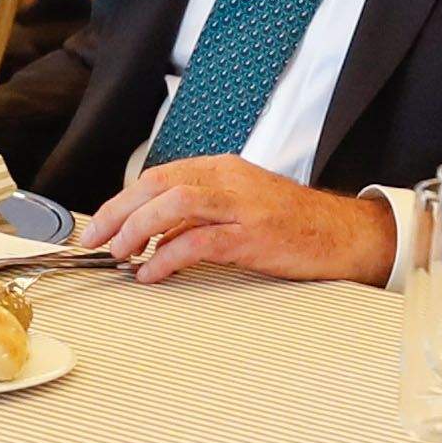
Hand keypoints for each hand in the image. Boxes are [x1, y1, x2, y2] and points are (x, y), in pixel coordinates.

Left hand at [79, 156, 399, 283]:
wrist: (344, 234)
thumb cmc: (294, 224)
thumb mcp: (240, 207)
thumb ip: (199, 216)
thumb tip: (155, 236)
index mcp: (223, 169)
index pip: (159, 176)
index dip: (124, 199)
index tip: (102, 223)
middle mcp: (229, 180)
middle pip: (158, 184)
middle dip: (120, 212)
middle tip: (97, 239)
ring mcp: (242, 205)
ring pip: (175, 203)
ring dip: (138, 228)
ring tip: (120, 252)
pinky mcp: (254, 235)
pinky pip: (200, 241)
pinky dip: (169, 256)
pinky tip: (153, 272)